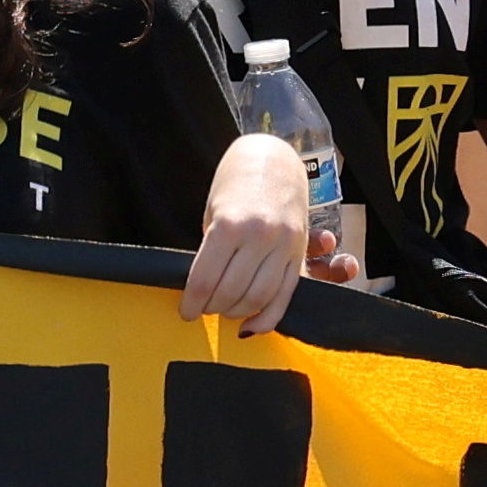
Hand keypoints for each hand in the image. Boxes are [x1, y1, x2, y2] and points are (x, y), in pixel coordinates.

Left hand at [182, 129, 316, 335]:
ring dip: (237, 312)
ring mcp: (284, 246)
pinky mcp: (299, 253)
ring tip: (224, 311)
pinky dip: (267, 318)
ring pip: (258, 297)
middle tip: (204, 309)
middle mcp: (260, 236)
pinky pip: (285, 296)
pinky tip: (250, 326)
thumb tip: (203, 290)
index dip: (192, 303)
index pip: (205, 279)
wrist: (274, 161)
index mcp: (230, 225)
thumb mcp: (214, 213)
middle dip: (212, 307)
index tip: (186, 312)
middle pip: (231, 292)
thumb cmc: (236, 185)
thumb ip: (212, 251)